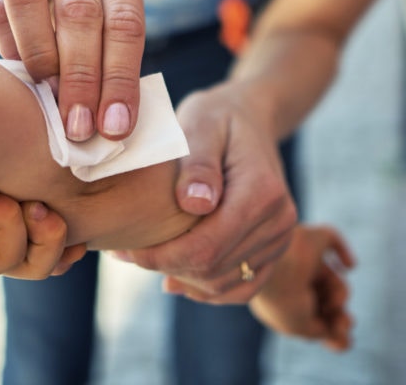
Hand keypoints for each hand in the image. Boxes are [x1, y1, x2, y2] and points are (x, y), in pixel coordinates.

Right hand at [0, 0, 145, 142]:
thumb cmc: (79, 10)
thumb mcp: (107, 17)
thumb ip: (112, 58)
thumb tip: (113, 123)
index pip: (126, 19)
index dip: (121, 77)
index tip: (116, 125)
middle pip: (81, 10)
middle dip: (82, 77)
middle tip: (80, 127)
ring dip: (42, 58)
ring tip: (50, 98)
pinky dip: (12, 48)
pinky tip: (24, 75)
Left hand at [114, 82, 297, 301]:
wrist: (249, 117)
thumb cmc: (218, 117)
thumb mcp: (202, 124)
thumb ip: (198, 164)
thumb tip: (195, 204)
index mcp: (263, 193)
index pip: (208, 247)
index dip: (163, 257)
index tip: (127, 249)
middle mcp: (280, 222)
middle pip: (214, 270)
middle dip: (166, 266)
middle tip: (125, 253)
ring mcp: (280, 239)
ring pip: (224, 284)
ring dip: (182, 278)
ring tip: (144, 259)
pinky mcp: (273, 249)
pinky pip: (241, 287)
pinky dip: (206, 287)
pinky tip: (174, 276)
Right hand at [249, 225, 355, 350]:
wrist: (274, 264)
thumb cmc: (282, 299)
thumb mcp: (301, 327)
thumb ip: (322, 332)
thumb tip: (342, 336)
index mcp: (281, 301)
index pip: (311, 316)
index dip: (330, 328)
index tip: (345, 342)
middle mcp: (292, 279)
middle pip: (326, 300)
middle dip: (339, 314)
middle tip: (346, 321)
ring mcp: (303, 257)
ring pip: (334, 280)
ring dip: (339, 294)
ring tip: (335, 301)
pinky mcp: (313, 237)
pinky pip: (332, 241)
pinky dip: (343, 252)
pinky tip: (349, 266)